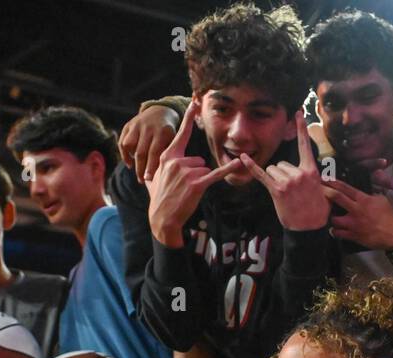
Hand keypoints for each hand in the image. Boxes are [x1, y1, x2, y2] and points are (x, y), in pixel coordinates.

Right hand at [120, 104, 180, 183]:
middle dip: (140, 168)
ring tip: (138, 173)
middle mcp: (148, 128)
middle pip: (141, 151)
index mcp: (162, 132)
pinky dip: (124, 154)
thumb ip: (168, 155)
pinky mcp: (128, 126)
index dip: (150, 167)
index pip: (154, 152)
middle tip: (142, 180)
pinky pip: (122, 142)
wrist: (160, 112)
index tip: (149, 180)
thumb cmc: (169, 134)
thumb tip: (164, 176)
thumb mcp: (173, 141)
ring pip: (129, 146)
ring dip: (132, 161)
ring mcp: (136, 126)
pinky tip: (130, 164)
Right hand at [148, 101, 243, 247]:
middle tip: (182, 186)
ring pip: (204, 169)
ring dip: (200, 180)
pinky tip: (238, 163)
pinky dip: (228, 170)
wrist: (162, 218)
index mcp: (167, 157)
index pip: (181, 135)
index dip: (188, 119)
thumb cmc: (159, 198)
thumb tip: (158, 162)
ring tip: (186, 191)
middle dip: (194, 173)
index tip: (194, 104)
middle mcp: (177, 162)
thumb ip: (160, 166)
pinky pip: (216, 174)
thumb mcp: (154, 177)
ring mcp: (187, 173)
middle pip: (198, 160)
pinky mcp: (197, 184)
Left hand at [239, 113, 330, 231]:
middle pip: (282, 163)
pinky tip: (242, 157)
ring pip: (273, 169)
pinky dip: (250, 166)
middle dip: (283, 174)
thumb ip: (315, 178)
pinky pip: (261, 174)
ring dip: (275, 179)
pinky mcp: (276, 190)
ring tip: (285, 193)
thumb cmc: (317, 211)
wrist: (309, 229)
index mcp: (311, 171)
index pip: (305, 145)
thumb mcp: (322, 191)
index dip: (302, 128)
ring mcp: (287, 181)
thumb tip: (311, 174)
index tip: (298, 113)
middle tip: (291, 191)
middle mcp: (299, 173)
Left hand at [321, 178, 392, 250]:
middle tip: (318, 189)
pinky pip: (338, 233)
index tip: (325, 179)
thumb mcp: (382, 199)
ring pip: (334, 219)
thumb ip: (371, 194)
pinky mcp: (353, 236)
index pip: (345, 188)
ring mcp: (353, 224)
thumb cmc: (389, 216)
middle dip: (325, 192)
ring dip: (331, 217)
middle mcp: (356, 210)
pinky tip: (334, 230)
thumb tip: (365, 190)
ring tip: (330, 216)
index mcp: (363, 200)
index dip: (333, 182)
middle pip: (336, 198)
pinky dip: (335, 231)